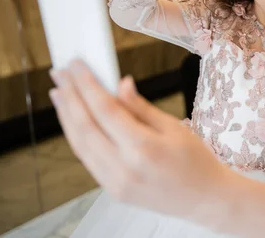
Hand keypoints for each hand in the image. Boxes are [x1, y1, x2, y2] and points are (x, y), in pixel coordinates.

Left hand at [48, 61, 230, 219]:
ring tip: (60, 93)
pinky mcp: (113, 191)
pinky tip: (74, 121)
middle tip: (59, 74)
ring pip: (80, 145)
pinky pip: (87, 160)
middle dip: (70, 96)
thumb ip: (141, 107)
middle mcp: (124, 167)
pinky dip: (77, 137)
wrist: (205, 198)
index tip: (76, 66)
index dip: (87, 85)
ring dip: (67, 117)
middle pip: (86, 126)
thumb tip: (121, 84)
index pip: (105, 110)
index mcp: (144, 147)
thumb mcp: (174, 127)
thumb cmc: (196, 160)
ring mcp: (115, 183)